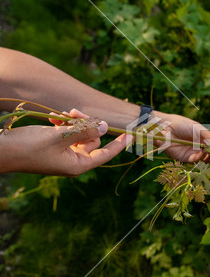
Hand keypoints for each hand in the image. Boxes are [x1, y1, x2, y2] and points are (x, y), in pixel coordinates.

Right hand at [0, 109, 131, 175]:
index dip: (119, 145)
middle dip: (86, 124)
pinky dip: (64, 125)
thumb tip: (104, 127)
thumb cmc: (29, 147)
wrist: (2, 150)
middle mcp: (74, 161)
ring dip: (73, 123)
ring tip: (59, 115)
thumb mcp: (59, 137)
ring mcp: (64, 154)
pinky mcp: (55, 147)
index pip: (105, 155)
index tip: (131, 135)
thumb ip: (84, 131)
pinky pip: (68, 134)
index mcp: (78, 165)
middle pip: (92, 140)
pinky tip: (54, 118)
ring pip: (80, 134)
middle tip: (74, 112)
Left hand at [152, 113, 209, 162]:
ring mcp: (194, 153)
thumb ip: (209, 137)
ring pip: (208, 159)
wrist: (164, 128)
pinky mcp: (186, 159)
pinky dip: (202, 158)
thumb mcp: (197, 128)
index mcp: (205, 137)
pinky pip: (198, 161)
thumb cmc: (181, 124)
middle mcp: (201, 146)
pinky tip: (203, 153)